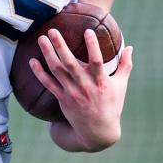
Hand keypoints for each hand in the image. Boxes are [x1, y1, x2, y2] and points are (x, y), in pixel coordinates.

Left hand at [30, 28, 133, 150]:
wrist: (98, 131)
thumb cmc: (111, 105)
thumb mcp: (121, 85)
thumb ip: (125, 65)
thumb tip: (130, 47)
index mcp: (101, 82)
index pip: (97, 61)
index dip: (92, 46)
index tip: (87, 31)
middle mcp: (85, 87)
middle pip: (70, 64)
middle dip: (61, 46)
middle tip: (53, 30)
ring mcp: (72, 93)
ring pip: (57, 71)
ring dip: (48, 54)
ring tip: (42, 39)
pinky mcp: (63, 99)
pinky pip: (48, 84)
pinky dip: (39, 73)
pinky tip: (32, 61)